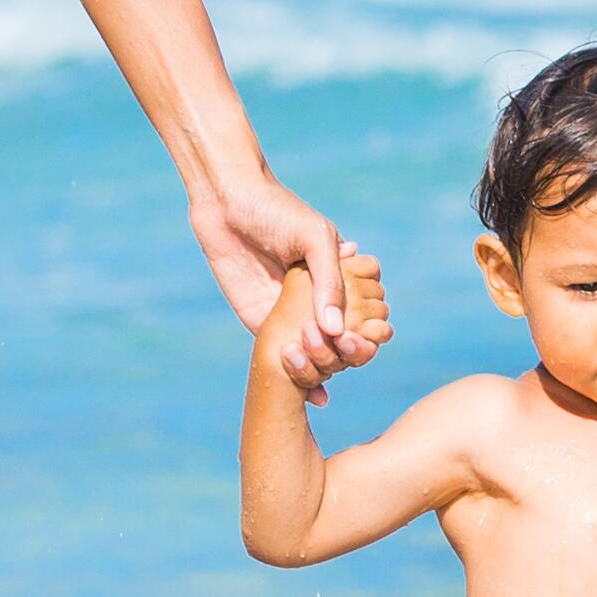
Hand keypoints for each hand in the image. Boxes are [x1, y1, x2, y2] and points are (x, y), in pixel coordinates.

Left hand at [198, 166, 374, 377]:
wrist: (226, 203)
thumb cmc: (277, 210)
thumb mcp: (314, 238)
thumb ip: (330, 282)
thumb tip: (335, 330)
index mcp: (337, 275)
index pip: (364, 312)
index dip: (370, 330)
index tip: (370, 340)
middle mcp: (316, 296)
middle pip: (340, 336)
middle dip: (347, 354)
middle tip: (343, 357)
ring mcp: (289, 311)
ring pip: (313, 349)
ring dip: (323, 368)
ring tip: (326, 374)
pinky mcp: (261, 321)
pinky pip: (282, 352)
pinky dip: (298, 375)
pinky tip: (312, 393)